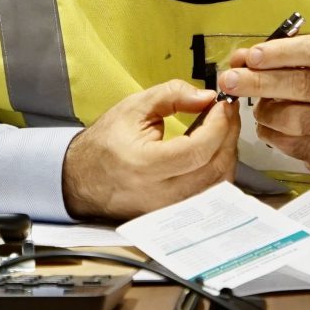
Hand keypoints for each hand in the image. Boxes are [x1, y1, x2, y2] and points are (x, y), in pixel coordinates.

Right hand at [61, 80, 239, 219]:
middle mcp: (160, 194)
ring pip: (217, 185)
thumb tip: (206, 96)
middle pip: (214, 169)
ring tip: (222, 130)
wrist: (81, 179)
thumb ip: (171, 96)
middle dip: (229, 137)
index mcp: (145, 166)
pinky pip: (209, 194)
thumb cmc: (104, 144)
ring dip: (227, 154)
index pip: (197, 151)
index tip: (222, 106)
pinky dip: (218, 170)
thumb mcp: (133, 108)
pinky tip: (214, 151)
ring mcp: (169, 209)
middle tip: (227, 114)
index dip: (218, 126)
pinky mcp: (174, 214)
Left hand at [216, 33, 309, 177]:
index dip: (280, 53)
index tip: (251, 56)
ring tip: (258, 109)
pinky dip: (270, 133)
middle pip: (302, 84)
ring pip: (295, 118)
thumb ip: (279, 58)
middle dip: (260, 81)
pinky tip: (268, 127)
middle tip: (230, 81)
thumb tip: (239, 59)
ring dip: (266, 112)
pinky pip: (290, 142)